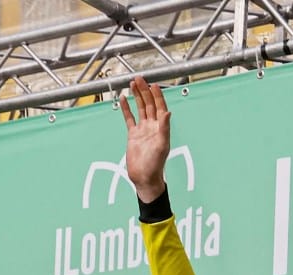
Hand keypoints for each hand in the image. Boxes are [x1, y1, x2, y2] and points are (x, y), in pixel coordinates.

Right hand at [119, 75, 171, 203]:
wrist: (144, 177)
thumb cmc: (155, 164)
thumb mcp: (162, 145)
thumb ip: (165, 128)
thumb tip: (168, 113)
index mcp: (161, 128)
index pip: (160, 107)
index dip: (157, 95)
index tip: (153, 84)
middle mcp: (152, 126)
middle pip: (149, 104)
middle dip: (145, 91)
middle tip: (139, 79)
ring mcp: (142, 130)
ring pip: (140, 108)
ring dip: (137, 96)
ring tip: (132, 84)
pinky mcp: (133, 135)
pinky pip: (129, 118)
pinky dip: (126, 109)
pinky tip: (124, 99)